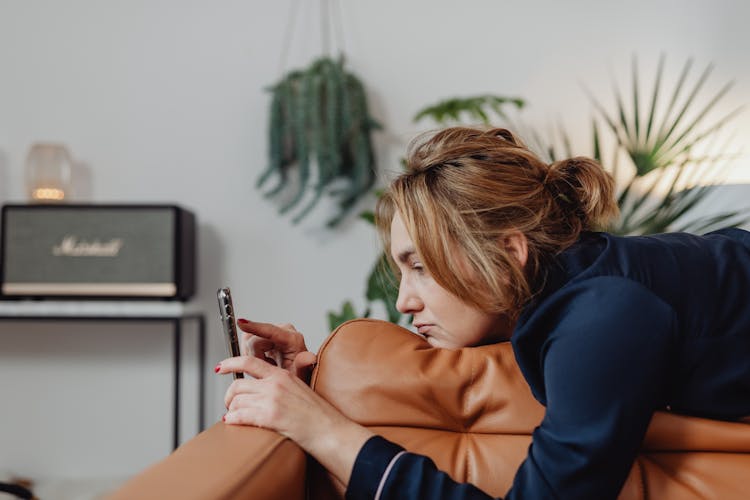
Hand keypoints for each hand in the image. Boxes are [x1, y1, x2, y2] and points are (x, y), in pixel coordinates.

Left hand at [216, 355, 373, 484]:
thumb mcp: (301, 388)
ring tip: (233, 416)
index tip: (220, 367)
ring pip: (237, 400)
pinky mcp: (270, 416)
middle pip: (238, 384)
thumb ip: (281, 383)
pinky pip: (240, 415)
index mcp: (283, 374)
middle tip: (229, 403)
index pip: (250, 362)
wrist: (329, 430)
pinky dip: (232, 419)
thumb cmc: (317, 415)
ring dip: (231, 410)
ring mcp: (272, 399)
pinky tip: (233, 422)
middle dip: (229, 395)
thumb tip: (262, 387)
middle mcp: (276, 384)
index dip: (231, 363)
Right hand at [237, 319, 316, 381]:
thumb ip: (302, 366)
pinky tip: (263, 360)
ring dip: (253, 355)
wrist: (294, 380)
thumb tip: (309, 358)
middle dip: (255, 356)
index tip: (240, 323)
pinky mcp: (266, 335)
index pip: (269, 330)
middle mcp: (284, 331)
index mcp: (293, 339)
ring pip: (249, 339)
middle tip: (266, 368)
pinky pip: (249, 341)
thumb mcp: (299, 376)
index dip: (254, 326)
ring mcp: (274, 332)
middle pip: (254, 338)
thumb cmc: (298, 378)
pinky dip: (252, 353)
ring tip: (267, 364)